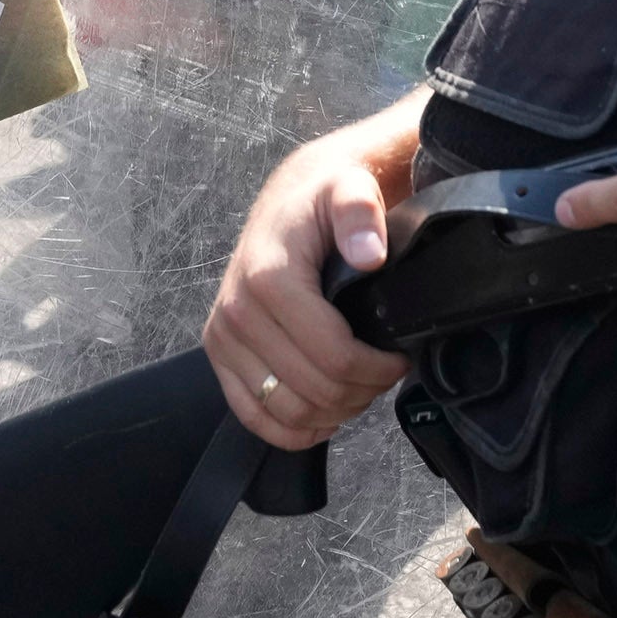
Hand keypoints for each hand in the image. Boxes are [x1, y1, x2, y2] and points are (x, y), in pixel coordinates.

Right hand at [205, 133, 414, 447]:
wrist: (289, 201)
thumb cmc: (323, 200)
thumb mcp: (349, 190)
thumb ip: (361, 214)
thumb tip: (369, 253)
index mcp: (268, 278)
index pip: (332, 357)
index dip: (377, 368)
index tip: (398, 355)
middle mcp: (236, 311)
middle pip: (313, 390)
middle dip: (361, 389)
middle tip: (383, 369)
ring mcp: (222, 337)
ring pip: (287, 411)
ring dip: (333, 410)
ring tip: (357, 382)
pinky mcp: (217, 354)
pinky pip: (253, 417)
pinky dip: (293, 427)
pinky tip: (324, 411)